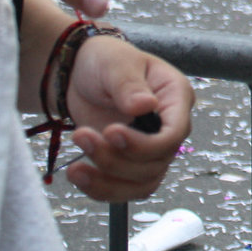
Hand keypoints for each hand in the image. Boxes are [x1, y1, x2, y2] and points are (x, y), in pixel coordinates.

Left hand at [64, 35, 194, 202]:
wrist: (78, 74)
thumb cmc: (103, 60)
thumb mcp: (116, 63)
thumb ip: (129, 85)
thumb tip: (146, 106)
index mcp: (176, 97)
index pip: (174, 133)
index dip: (145, 143)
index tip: (110, 132)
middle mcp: (169, 126)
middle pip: (156, 162)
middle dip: (116, 159)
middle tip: (81, 136)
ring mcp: (151, 148)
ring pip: (142, 183)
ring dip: (107, 180)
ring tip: (75, 167)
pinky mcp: (131, 164)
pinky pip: (125, 191)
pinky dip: (101, 189)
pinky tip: (78, 175)